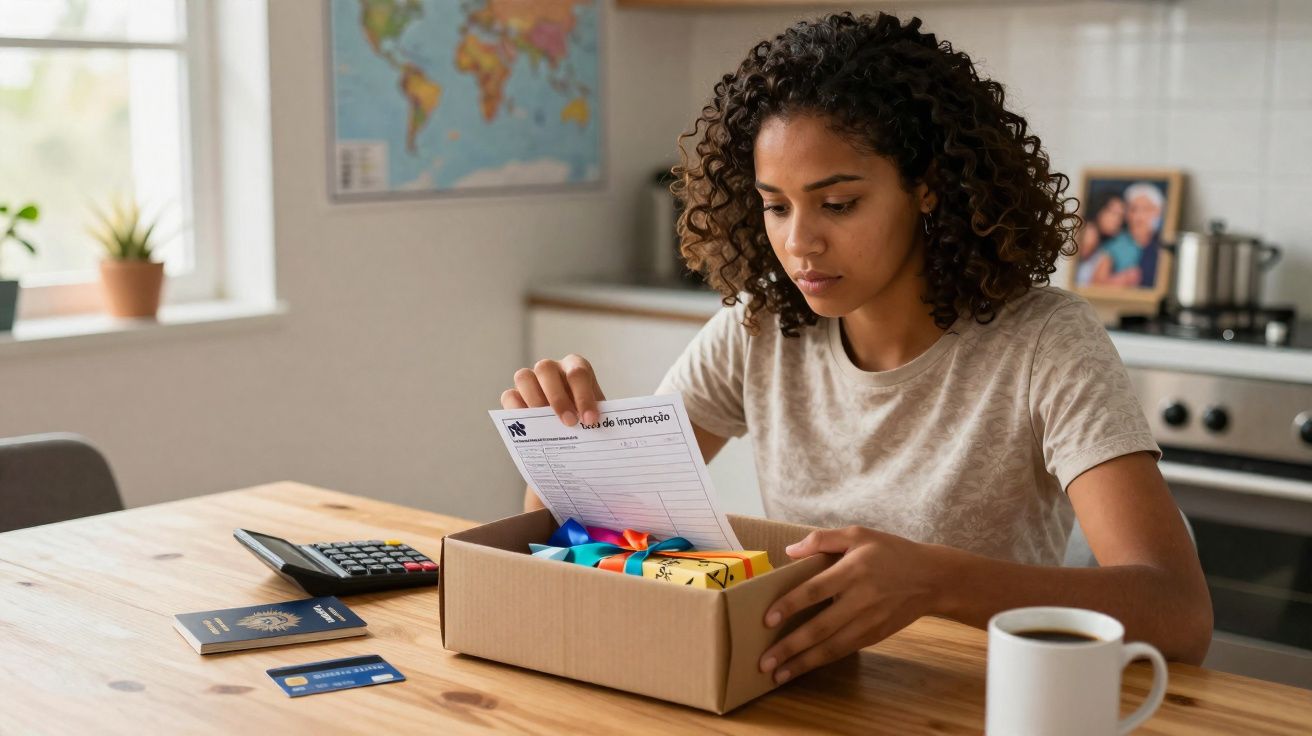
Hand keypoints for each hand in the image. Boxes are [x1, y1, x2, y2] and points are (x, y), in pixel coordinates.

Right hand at [500, 354, 605, 425]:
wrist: (572, 425)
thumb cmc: (585, 417)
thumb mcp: (593, 415)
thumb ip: (592, 418)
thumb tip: (593, 430)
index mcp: (574, 366)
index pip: (578, 373)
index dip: (584, 396)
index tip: (590, 420)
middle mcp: (551, 368)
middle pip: (545, 369)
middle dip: (558, 398)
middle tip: (569, 422)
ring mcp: (531, 379)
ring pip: (523, 377)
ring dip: (535, 401)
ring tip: (546, 425)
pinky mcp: (515, 394)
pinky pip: (509, 396)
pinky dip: (516, 409)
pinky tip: (529, 426)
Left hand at [758, 526, 943, 683]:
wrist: (932, 578)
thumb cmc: (890, 552)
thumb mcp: (858, 534)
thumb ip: (822, 539)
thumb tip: (790, 551)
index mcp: (853, 570)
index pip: (816, 590)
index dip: (791, 605)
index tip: (768, 620)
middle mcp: (860, 599)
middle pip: (821, 627)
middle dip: (791, 647)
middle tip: (764, 662)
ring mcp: (869, 621)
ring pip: (832, 647)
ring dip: (803, 663)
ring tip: (777, 676)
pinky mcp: (875, 635)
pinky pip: (845, 650)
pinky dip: (823, 661)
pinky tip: (803, 667)